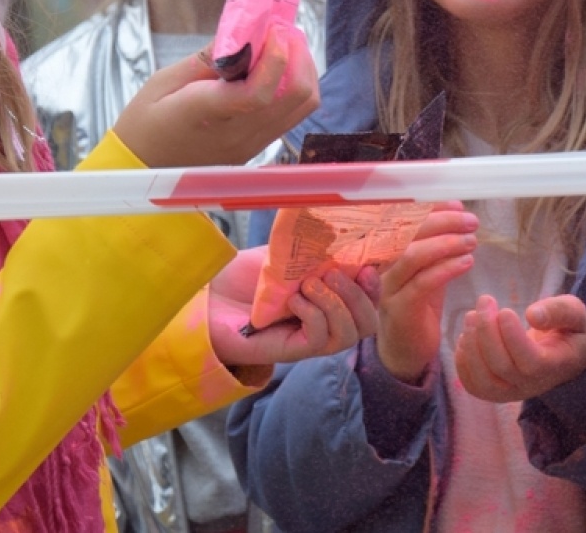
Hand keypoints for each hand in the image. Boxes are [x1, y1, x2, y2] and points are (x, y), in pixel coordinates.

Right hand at [113, 22, 318, 167]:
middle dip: (299, 54)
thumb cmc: (146, 122)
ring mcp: (251, 144)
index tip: (272, 29)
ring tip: (284, 46)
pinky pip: (292, 115)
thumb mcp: (164, 80)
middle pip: (297, 96)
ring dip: (303, 70)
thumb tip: (243, 31)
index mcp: (208, 114)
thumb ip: (208, 58)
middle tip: (282, 30)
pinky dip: (295, 87)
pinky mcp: (257, 148)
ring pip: (303, 106)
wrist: (142, 170)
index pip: (259, 92)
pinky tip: (277, 70)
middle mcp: (238, 133)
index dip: (277, 57)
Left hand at [207, 247, 377, 370]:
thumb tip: (339, 235)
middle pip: (367, 324)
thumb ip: (314, 251)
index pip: (369, 302)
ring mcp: (309, 340)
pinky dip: (313, 314)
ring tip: (310, 285)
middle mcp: (325, 323)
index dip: (375, 288)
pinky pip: (319, 339)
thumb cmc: (244, 277)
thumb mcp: (286, 256)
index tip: (368, 268)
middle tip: (332, 274)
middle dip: (359, 297)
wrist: (210, 297)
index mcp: (330, 299)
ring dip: (336, 304)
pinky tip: (293, 300)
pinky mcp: (292, 351)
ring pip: (348, 335)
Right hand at [375, 205, 478, 383]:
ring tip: (472, 242)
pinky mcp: (399, 309)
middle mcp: (383, 266)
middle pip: (406, 233)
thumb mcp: (428, 272)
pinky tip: (467, 262)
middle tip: (471, 222)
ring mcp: (388, 288)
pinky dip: (446, 269)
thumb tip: (457, 214)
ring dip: (445, 244)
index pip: (405, 221)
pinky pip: (422, 283)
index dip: (431, 209)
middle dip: (442, 222)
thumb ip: (438, 247)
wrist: (404, 352)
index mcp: (389, 253)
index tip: (458, 205)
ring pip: (412, 256)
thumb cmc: (418, 308)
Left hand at [454, 294, 585, 403]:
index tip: (504, 310)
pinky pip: (472, 384)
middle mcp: (531, 385)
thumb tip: (533, 315)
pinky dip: (463, 360)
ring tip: (472, 315)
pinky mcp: (494, 392)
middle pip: (501, 367)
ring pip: (483, 380)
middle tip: (485, 300)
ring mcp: (511, 392)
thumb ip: (560, 312)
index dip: (513, 337)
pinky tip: (468, 335)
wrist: (565, 358)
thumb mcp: (576, 315)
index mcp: (554, 366)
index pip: (531, 361)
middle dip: (487, 330)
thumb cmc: (569, 331)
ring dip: (471, 345)